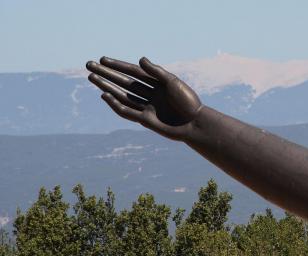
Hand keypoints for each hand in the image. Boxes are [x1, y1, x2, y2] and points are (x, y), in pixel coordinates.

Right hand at [86, 57, 202, 140]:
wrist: (195, 125)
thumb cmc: (188, 102)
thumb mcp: (172, 83)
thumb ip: (156, 72)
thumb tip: (139, 59)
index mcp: (158, 83)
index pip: (134, 72)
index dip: (118, 66)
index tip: (102, 60)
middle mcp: (150, 94)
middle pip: (124, 82)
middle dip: (107, 74)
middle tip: (89, 66)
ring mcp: (147, 107)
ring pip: (122, 95)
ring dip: (107, 87)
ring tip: (92, 78)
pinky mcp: (145, 120)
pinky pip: (126, 111)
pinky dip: (115, 103)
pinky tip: (104, 95)